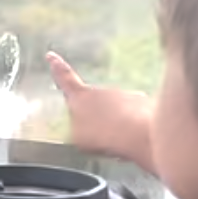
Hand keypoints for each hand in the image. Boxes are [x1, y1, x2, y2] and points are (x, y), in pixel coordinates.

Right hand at [47, 52, 154, 169]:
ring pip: (118, 110)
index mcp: (81, 97)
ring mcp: (126, 96)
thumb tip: (80, 126)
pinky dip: (136, 127)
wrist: (142, 134)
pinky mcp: (146, 104)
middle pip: (96, 102)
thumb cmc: (107, 135)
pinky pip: (137, 116)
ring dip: (119, 124)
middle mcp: (104, 91)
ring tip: (120, 142)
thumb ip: (77, 128)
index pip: (65, 79)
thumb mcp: (78, 138)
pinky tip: (136, 140)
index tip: (51, 56)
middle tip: (99, 136)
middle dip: (98, 116)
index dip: (57, 68)